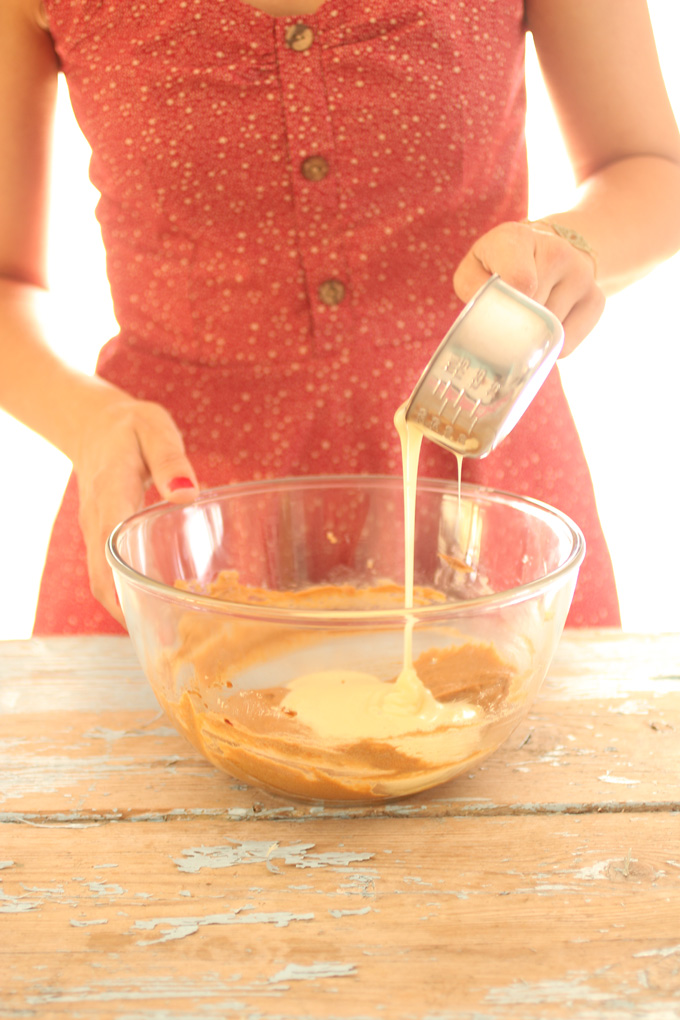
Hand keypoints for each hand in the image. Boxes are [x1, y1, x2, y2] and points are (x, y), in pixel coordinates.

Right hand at [71, 387, 198, 626]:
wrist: (93, 424)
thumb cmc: (131, 426)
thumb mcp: (154, 427)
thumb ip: (170, 457)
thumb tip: (187, 493)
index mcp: (110, 494)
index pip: (110, 547)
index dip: (124, 584)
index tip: (147, 614)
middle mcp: (97, 521)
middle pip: (101, 578)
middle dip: (128, 613)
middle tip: (167, 643)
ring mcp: (95, 532)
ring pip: (102, 582)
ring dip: (127, 610)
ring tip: (167, 637)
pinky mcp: (102, 537)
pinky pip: (108, 573)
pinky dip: (126, 595)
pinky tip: (157, 607)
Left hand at [453, 220, 605, 355]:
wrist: (546, 249)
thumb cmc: (499, 265)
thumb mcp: (475, 268)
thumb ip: (473, 289)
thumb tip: (487, 319)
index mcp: (519, 239)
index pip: (520, 282)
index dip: (507, 308)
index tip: (497, 316)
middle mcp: (557, 251)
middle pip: (533, 313)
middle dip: (514, 326)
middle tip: (505, 319)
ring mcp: (582, 275)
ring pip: (550, 332)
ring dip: (533, 336)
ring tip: (527, 315)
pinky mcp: (596, 299)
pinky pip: (567, 344)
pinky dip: (550, 346)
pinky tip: (544, 324)